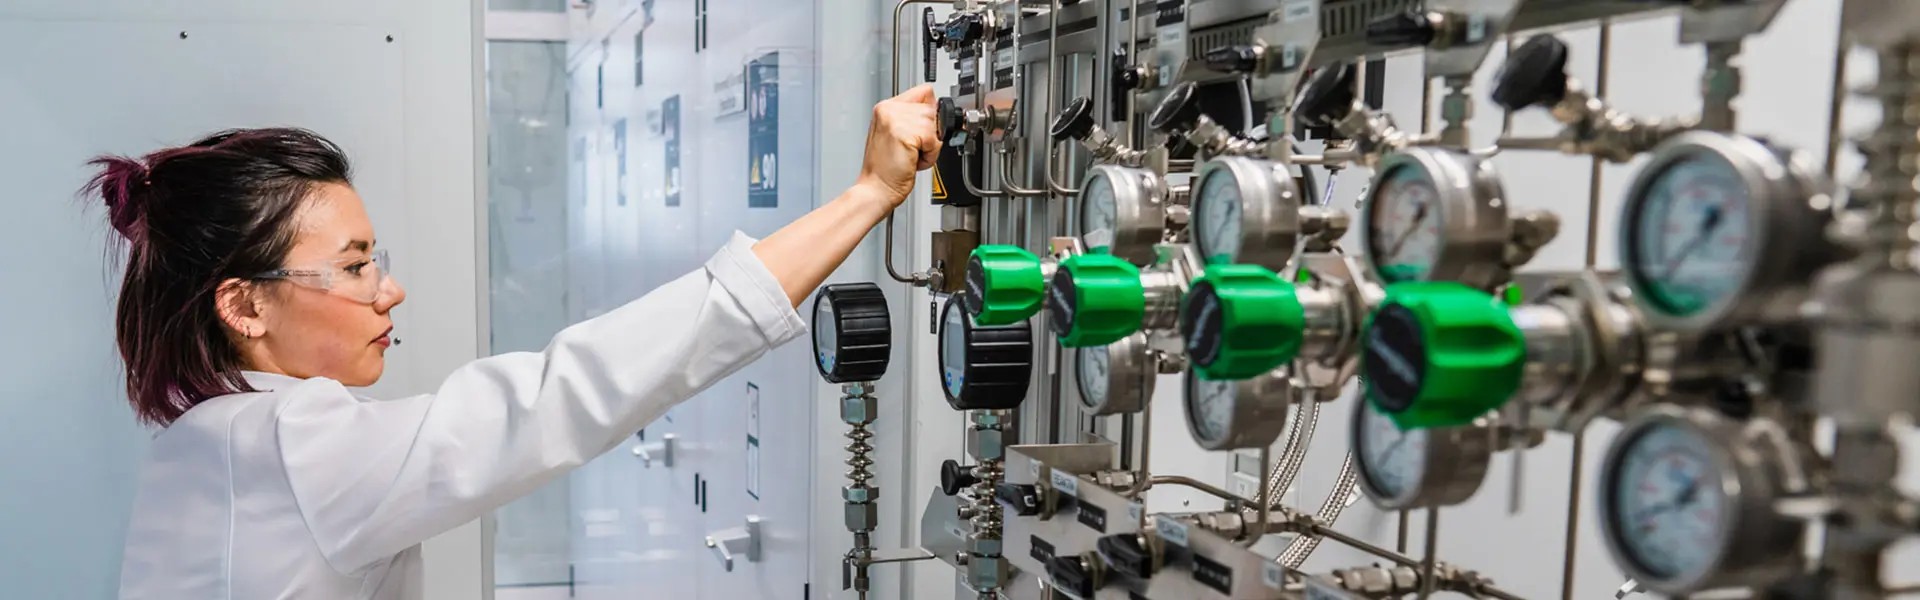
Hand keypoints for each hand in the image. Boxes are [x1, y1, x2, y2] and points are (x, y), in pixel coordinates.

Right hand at [856, 85, 942, 206]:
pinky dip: (930, 155)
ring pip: (935, 124)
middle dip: (930, 133)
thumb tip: (936, 110)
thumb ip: (911, 118)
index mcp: (885, 107)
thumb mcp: (894, 135)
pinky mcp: (904, 133)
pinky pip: (934, 140)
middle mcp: (889, 109)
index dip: (929, 113)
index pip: (924, 92)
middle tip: (912, 149)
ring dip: (930, 145)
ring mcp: (895, 120)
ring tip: (912, 155)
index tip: (922, 131)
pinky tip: (913, 160)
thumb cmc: (885, 169)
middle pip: (932, 109)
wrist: (875, 189)